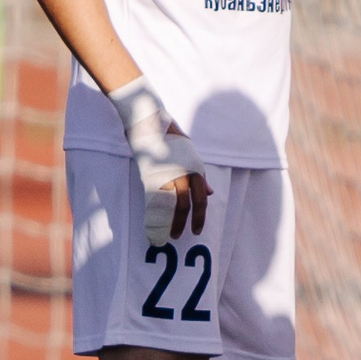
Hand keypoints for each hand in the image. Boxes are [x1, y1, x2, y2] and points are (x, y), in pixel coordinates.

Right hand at [140, 132, 212, 246]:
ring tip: (167, 236)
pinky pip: (154, 201)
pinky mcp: (150, 176)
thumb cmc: (171, 137)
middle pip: (186, 205)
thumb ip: (200, 175)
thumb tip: (209, 192)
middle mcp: (184, 174)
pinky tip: (152, 226)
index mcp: (196, 169)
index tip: (196, 230)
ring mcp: (167, 175)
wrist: (151, 123)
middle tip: (180, 236)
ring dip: (169, 223)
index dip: (199, 217)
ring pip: (170, 205)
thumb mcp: (191, 154)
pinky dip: (154, 216)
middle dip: (184, 223)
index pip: (200, 199)